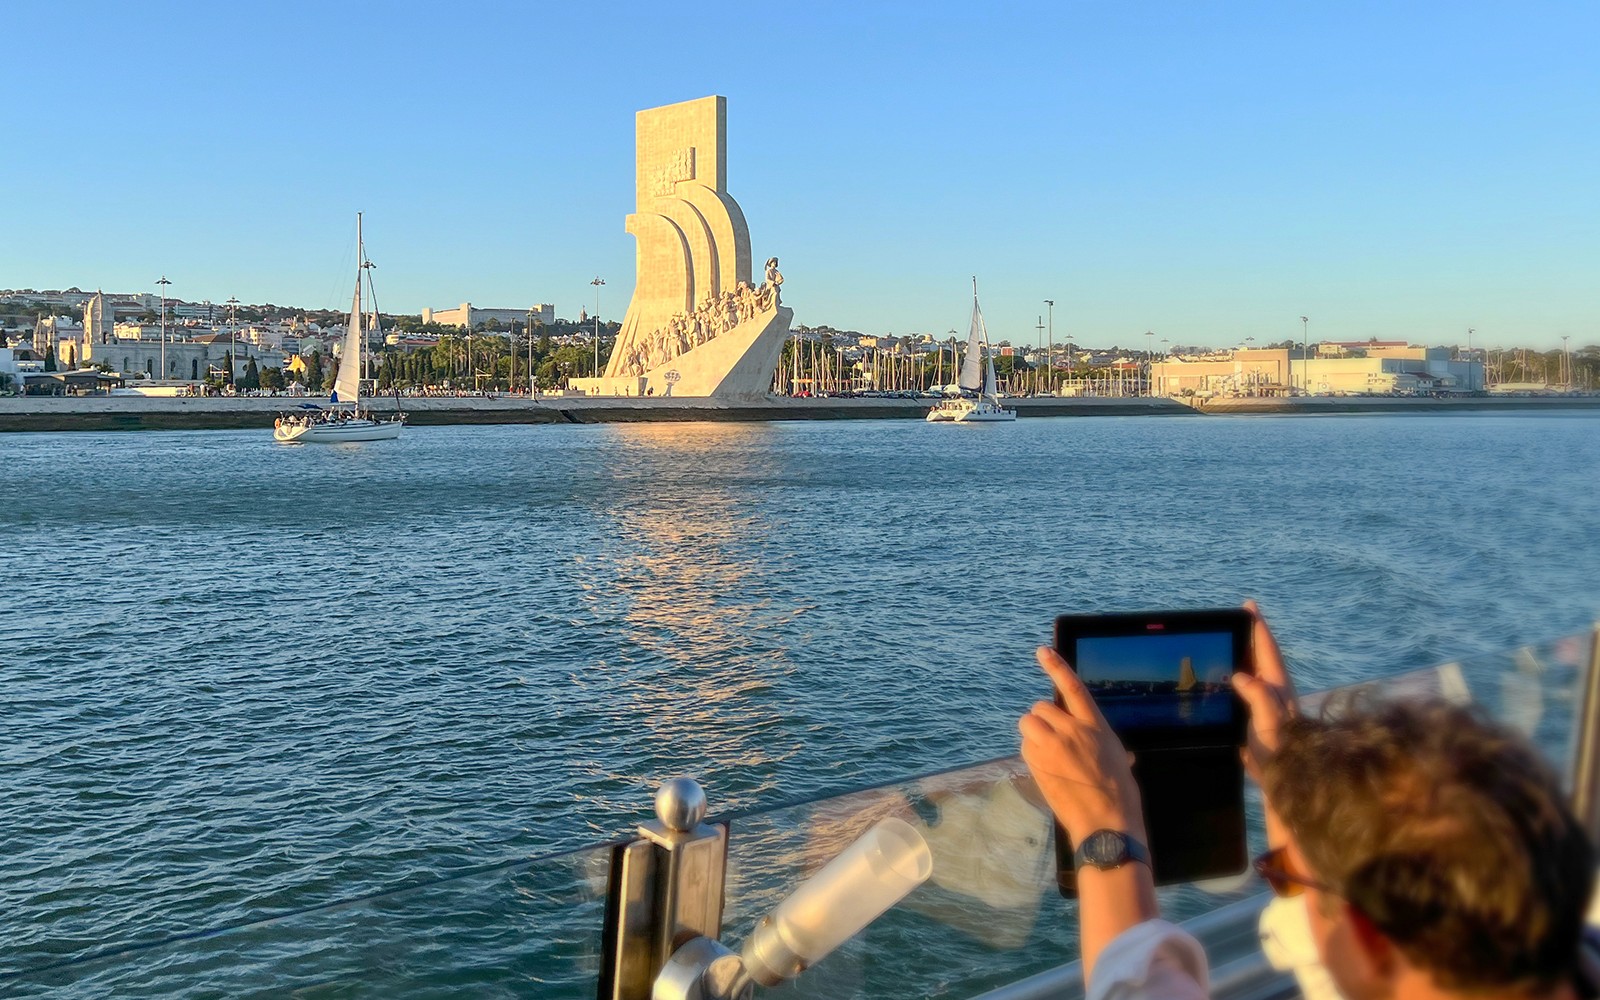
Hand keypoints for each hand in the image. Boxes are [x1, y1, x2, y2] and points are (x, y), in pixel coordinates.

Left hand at [1019, 647, 1144, 844]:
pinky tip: (1046, 768)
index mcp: (1094, 725)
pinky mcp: (1037, 762)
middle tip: (1054, 740)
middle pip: (1041, 708)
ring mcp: (1052, 746)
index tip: (1042, 652)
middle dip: (1043, 720)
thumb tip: (1101, 744)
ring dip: (1033, 733)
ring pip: (1028, 724)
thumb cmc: (1118, 792)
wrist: (1105, 821)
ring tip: (1048, 752)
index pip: (1073, 688)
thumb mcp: (1116, 756)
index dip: (1057, 667)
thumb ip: (1100, 740)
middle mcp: (1071, 730)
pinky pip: (1024, 746)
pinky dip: (1030, 753)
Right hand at [1229, 600, 1298, 782]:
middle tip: (1242, 617)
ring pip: (1254, 671)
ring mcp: (1266, 705)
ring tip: (1234, 641)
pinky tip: (1229, 680)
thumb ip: (1259, 697)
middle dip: (1252, 635)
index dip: (1257, 627)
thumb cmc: (1280, 752)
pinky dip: (1238, 676)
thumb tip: (1240, 676)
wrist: (1285, 783)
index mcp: (1277, 687)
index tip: (1249, 606)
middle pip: (1261, 656)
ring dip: (1245, 655)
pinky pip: (1246, 689)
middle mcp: (1273, 692)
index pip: (1266, 650)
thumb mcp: (1269, 723)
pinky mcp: (1257, 719)